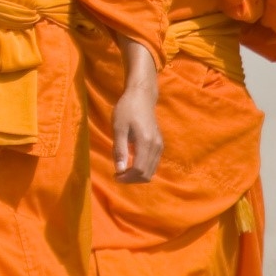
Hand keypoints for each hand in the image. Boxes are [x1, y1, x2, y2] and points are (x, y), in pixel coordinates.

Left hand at [112, 54, 162, 183]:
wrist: (141, 96)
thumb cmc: (126, 109)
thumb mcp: (118, 128)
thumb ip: (120, 149)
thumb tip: (120, 169)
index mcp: (146, 142)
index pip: (139, 170)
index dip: (127, 177)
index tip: (115, 176)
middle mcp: (156, 147)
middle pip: (147, 174)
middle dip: (132, 179)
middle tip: (117, 174)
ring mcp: (159, 146)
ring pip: (151, 171)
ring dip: (137, 175)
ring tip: (123, 170)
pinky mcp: (159, 144)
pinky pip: (153, 164)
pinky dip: (142, 169)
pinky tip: (131, 162)